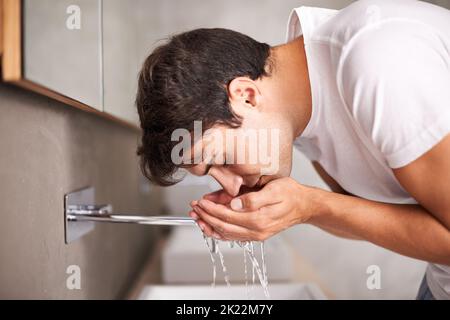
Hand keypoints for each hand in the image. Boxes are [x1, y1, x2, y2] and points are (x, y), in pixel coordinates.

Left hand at [188, 177, 322, 240]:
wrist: (304, 205)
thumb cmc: (290, 193)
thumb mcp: (273, 189)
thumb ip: (253, 198)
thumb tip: (235, 204)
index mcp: (259, 219)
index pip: (227, 215)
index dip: (211, 209)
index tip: (200, 201)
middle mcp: (256, 231)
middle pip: (223, 226)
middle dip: (205, 217)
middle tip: (193, 208)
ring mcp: (256, 235)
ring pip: (226, 234)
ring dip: (209, 226)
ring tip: (196, 218)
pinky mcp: (256, 235)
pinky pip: (233, 237)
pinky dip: (219, 233)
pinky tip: (210, 228)